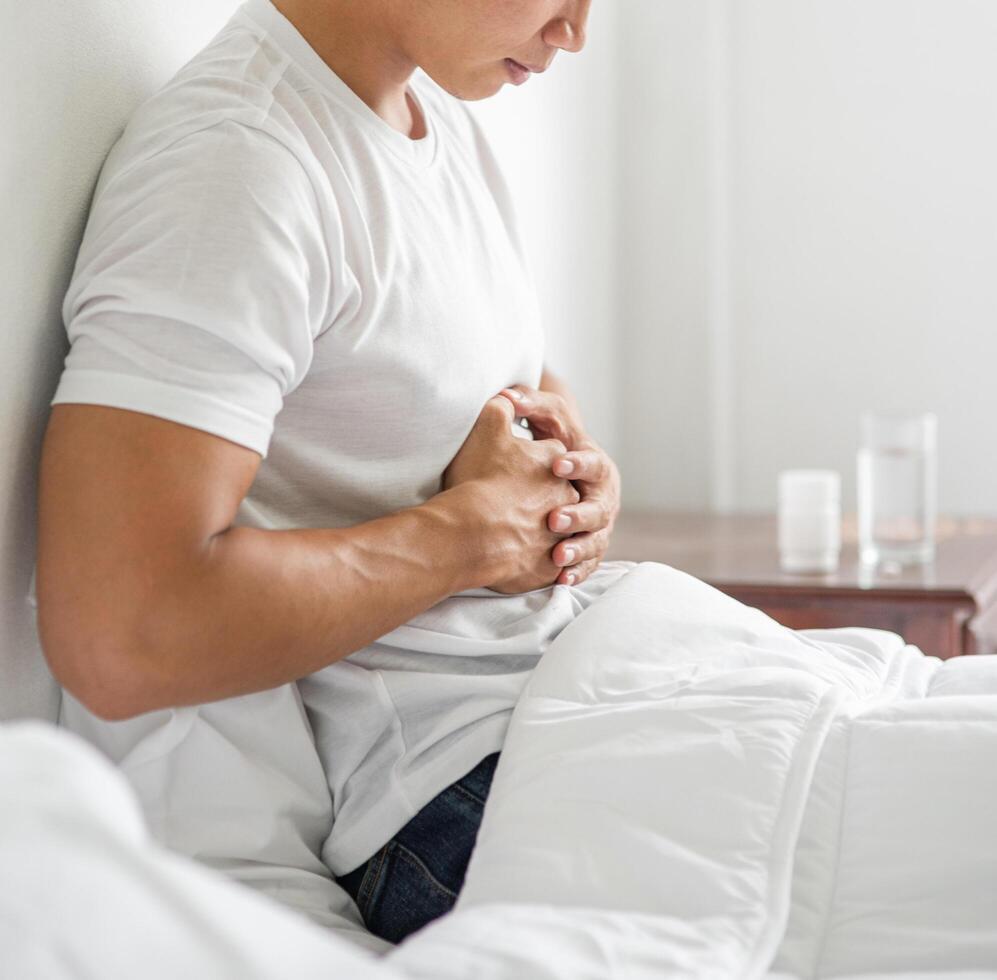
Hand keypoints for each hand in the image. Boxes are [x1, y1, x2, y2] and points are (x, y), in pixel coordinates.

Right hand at [442, 395, 580, 593]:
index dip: (532, 460)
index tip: (514, 465)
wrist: (472, 534)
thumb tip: (507, 395)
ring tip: (515, 535)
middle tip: (512, 501)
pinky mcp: (549, 567)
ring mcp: (561, 535)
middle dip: (540, 498)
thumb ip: (502, 405)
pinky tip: (518, 561)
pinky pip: (549, 566)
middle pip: (558, 494)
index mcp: (557, 463)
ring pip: (557, 533)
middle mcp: (567, 498)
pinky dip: (537, 564)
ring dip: (541, 533)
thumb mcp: (486, 426)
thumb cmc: (479, 479)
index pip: (552, 456)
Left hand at [500, 385, 620, 586]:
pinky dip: (576, 572)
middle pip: (598, 507)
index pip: (591, 462)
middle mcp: (602, 496)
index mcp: (594, 463)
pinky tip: (560, 580)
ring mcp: (598, 525)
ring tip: (556, 555)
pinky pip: (587, 563)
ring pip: (595, 540)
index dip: (576, 464)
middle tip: (553, 520)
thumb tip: (505, 392)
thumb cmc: (550, 443)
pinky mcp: (589, 548)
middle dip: (578, 514)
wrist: (561, 472)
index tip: (556, 465)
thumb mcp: (545, 421)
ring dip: (578, 547)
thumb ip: (529, 404)